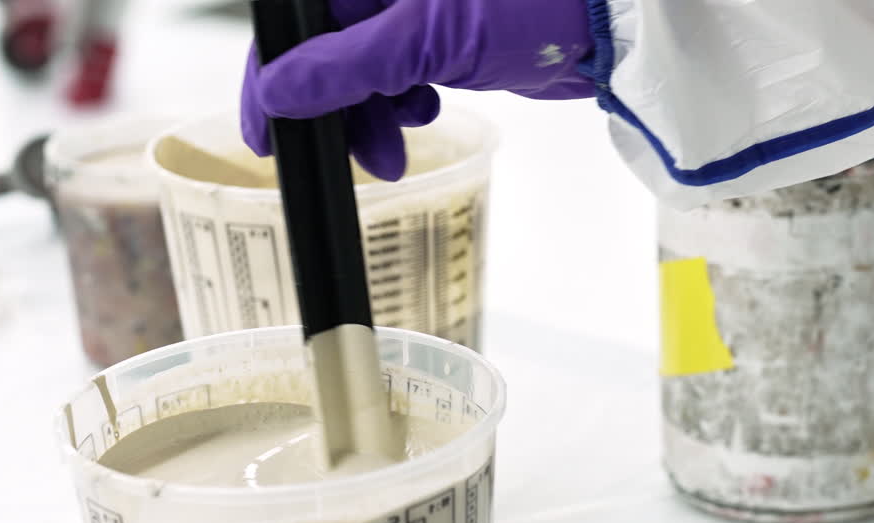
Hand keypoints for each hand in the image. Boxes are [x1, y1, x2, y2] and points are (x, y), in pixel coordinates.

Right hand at [241, 0, 593, 180]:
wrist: (608, 23)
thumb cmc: (532, 2)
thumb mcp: (425, 37)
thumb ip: (345, 65)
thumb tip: (278, 91)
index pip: (299, 25)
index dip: (274, 78)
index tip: (265, 136)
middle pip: (329, 51)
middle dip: (336, 110)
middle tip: (355, 157)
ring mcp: (418, 10)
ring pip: (365, 70)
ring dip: (372, 117)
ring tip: (394, 151)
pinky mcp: (447, 35)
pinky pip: (400, 74)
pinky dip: (403, 104)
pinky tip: (424, 114)